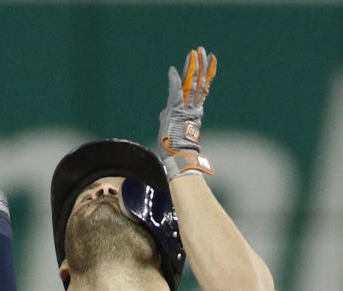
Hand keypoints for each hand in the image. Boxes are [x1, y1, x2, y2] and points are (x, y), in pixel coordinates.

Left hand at [158, 46, 216, 178]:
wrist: (178, 155)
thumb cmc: (174, 145)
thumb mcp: (171, 126)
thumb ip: (170, 115)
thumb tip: (165, 110)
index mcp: (194, 110)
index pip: (201, 87)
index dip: (206, 73)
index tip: (209, 60)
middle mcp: (192, 106)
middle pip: (198, 81)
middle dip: (200, 64)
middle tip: (201, 50)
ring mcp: (185, 108)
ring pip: (191, 83)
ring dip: (192, 67)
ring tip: (195, 52)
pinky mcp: (176, 110)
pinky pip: (175, 93)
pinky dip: (173, 81)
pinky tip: (172, 70)